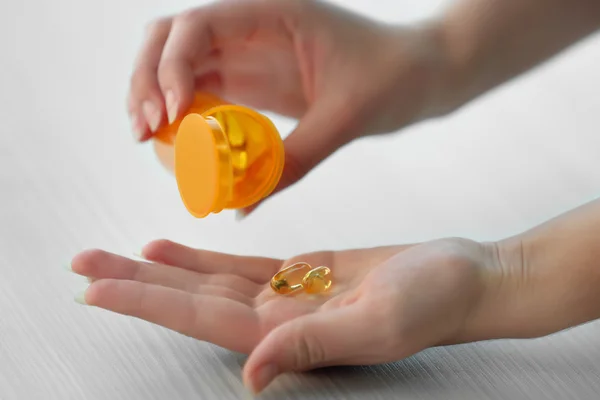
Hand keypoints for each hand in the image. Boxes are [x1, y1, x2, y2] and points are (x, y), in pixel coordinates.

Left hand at [70, 237, 508, 392]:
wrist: (462, 278)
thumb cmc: (435, 300)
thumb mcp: (379, 322)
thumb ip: (313, 346)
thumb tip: (250, 374)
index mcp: (289, 335)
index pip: (199, 320)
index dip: (147, 304)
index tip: (98, 291)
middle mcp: (277, 320)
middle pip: (189, 302)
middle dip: (133, 284)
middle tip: (83, 267)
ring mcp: (286, 296)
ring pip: (206, 282)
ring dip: (158, 269)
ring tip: (112, 256)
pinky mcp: (301, 271)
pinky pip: (238, 265)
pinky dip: (200, 257)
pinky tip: (169, 248)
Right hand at [127, 0, 447, 214]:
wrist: (420, 74)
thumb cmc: (394, 78)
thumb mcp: (346, 118)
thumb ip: (295, 160)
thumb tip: (240, 205)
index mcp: (273, 13)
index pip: (198, 24)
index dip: (169, 64)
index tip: (170, 113)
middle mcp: (250, 27)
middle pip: (170, 38)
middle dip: (146, 79)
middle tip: (144, 131)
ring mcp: (247, 53)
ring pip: (177, 65)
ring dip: (154, 97)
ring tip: (148, 140)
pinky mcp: (251, 80)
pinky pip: (201, 92)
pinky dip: (181, 116)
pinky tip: (177, 146)